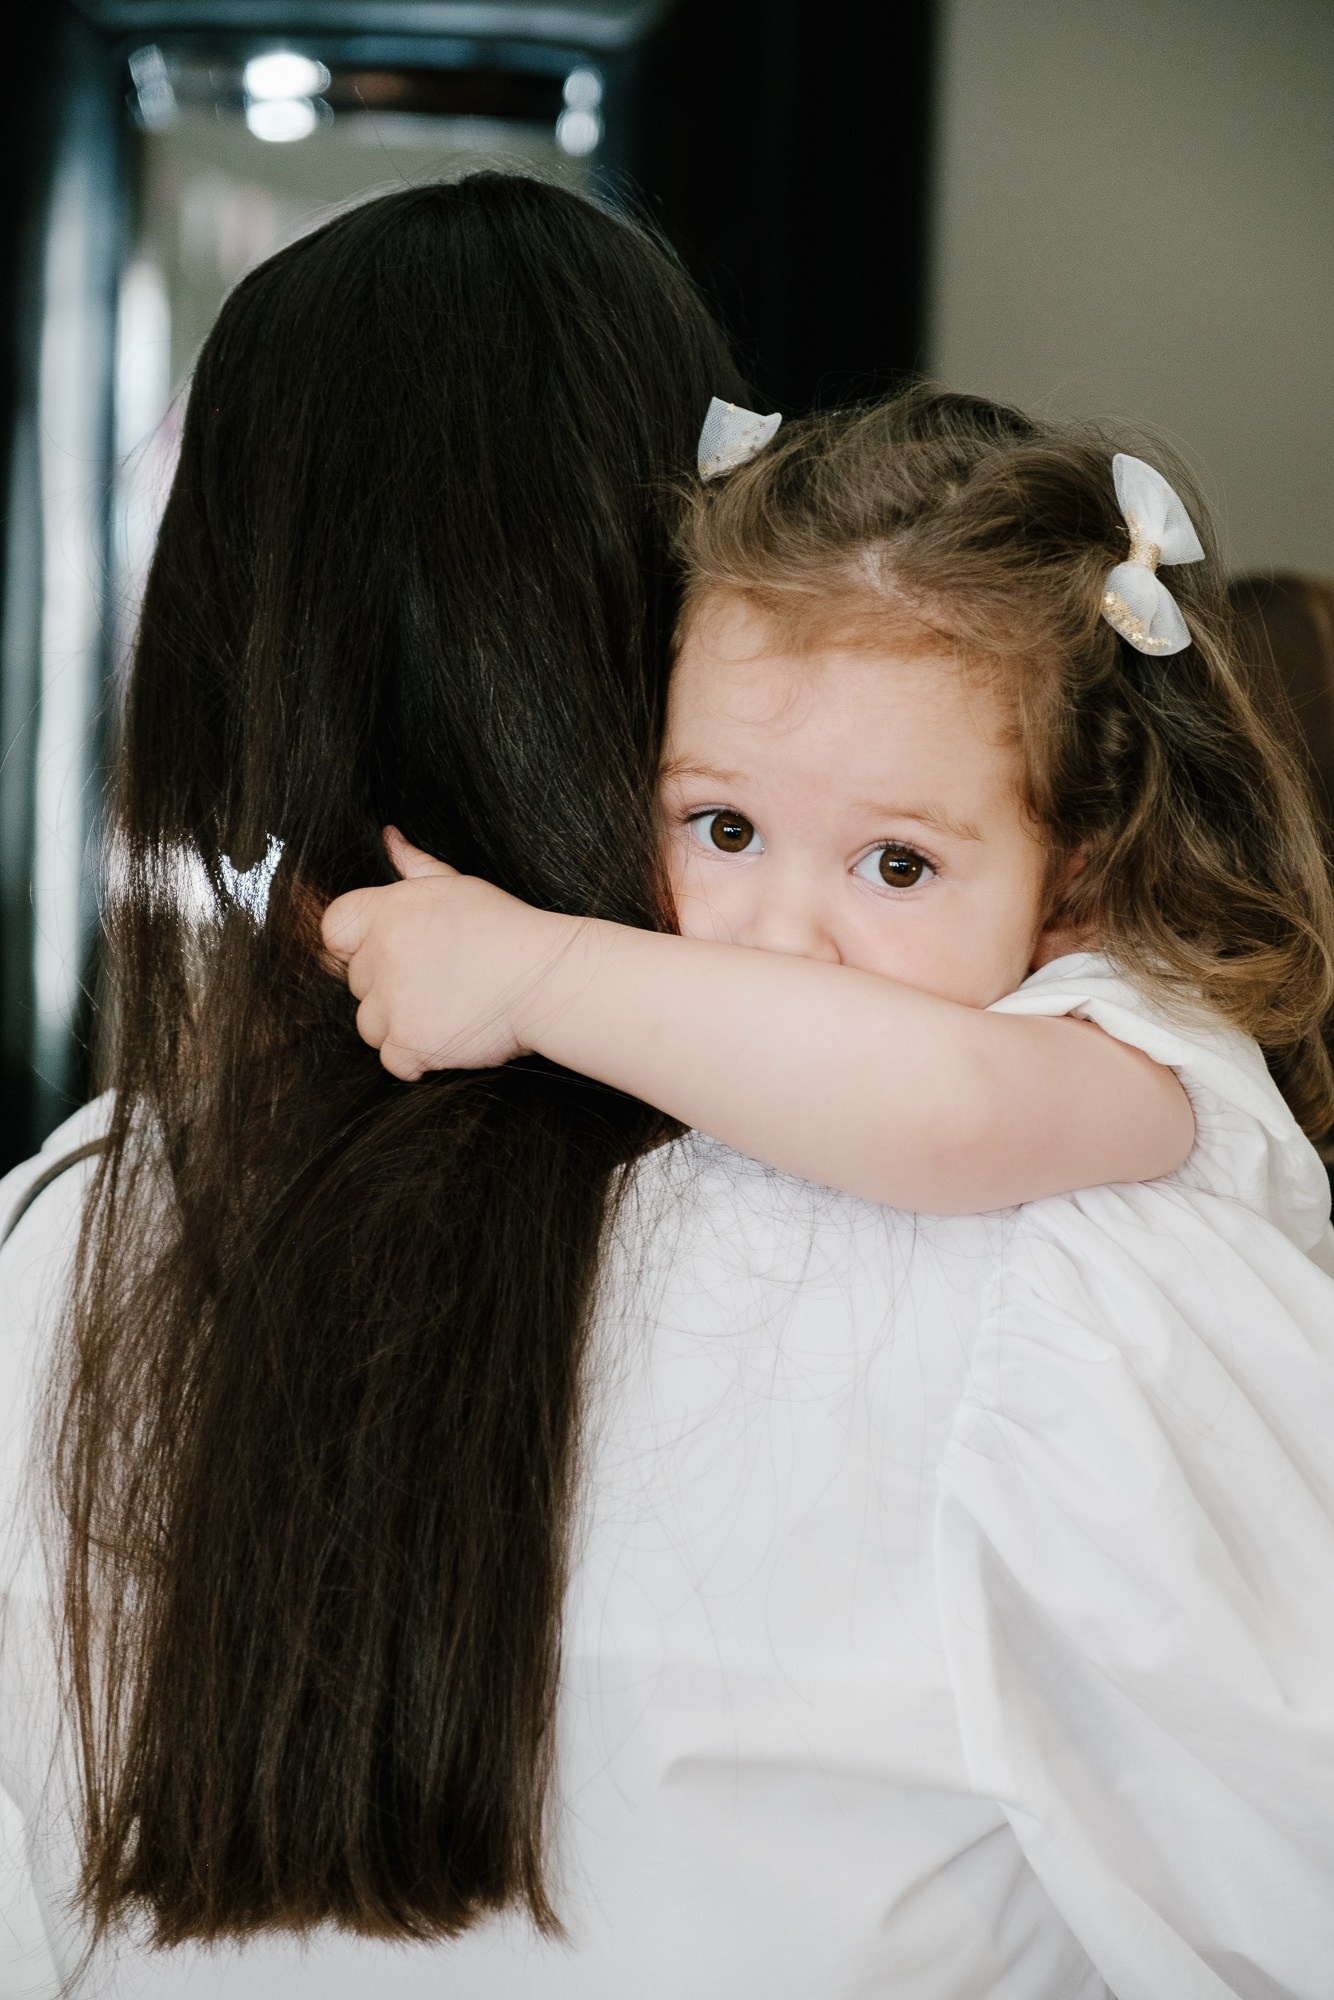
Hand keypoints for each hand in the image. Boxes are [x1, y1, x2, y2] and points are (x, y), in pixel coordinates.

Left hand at [320, 829, 564, 1078]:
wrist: (546, 979)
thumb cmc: (507, 929)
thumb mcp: (458, 885)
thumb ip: (414, 864)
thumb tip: (389, 838)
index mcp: (387, 911)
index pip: (333, 929)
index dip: (356, 945)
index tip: (392, 954)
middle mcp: (381, 955)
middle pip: (356, 982)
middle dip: (388, 986)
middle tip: (438, 981)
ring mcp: (392, 1003)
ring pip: (369, 1024)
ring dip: (398, 1024)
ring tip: (445, 1010)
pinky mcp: (408, 1044)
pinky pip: (393, 1060)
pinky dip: (418, 1057)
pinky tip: (449, 1036)